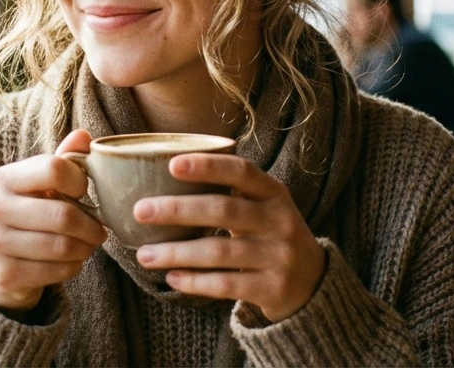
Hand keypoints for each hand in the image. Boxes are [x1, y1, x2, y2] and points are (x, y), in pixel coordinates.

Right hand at [0, 129, 107, 311]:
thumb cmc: (25, 217)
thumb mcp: (38, 186)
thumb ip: (62, 161)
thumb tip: (84, 135)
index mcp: (3, 179)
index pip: (54, 169)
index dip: (80, 181)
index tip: (84, 192)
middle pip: (63, 214)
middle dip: (91, 226)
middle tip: (99, 230)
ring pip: (63, 246)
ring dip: (85, 248)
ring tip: (87, 245)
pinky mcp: (4, 275)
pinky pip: (57, 271)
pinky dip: (73, 267)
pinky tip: (71, 262)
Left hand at [133, 154, 325, 322]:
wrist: (312, 282)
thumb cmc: (269, 234)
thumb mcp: (262, 207)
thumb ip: (229, 193)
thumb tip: (161, 177)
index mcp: (274, 193)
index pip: (242, 172)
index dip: (208, 167)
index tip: (172, 164)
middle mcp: (280, 221)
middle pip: (224, 211)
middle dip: (178, 210)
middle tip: (141, 210)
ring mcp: (279, 256)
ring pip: (220, 251)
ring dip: (177, 252)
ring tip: (144, 254)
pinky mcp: (273, 289)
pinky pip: (227, 284)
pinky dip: (196, 282)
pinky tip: (172, 277)